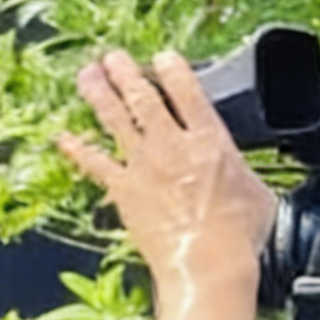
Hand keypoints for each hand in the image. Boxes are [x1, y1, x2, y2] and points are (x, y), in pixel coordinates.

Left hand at [56, 50, 276, 293]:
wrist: (208, 262)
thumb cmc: (239, 234)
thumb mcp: (257, 190)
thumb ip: (241, 172)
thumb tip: (241, 176)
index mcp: (210, 139)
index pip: (188, 92)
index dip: (172, 70)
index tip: (161, 57)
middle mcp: (173, 145)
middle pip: (143, 98)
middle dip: (126, 73)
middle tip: (112, 57)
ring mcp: (143, 165)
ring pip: (115, 119)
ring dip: (99, 94)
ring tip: (86, 75)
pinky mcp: (123, 190)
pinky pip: (94, 163)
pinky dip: (76, 149)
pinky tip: (61, 137)